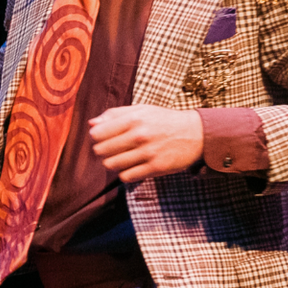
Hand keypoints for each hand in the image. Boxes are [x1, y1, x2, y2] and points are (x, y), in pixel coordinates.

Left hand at [89, 105, 203, 182]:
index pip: (97, 134)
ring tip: (123, 157)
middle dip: (103, 151)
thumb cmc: (163, 120)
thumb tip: (92, 124)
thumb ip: (114, 115)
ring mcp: (148, 153)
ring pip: (111, 165)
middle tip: (113, 149)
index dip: (97, 137)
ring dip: (113, 163)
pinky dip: (126, 173)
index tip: (104, 138)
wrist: (196, 133)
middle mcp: (140, 135)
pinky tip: (133, 166)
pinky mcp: (156, 168)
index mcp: (133, 119)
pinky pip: (126, 176)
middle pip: (101, 151)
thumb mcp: (141, 110)